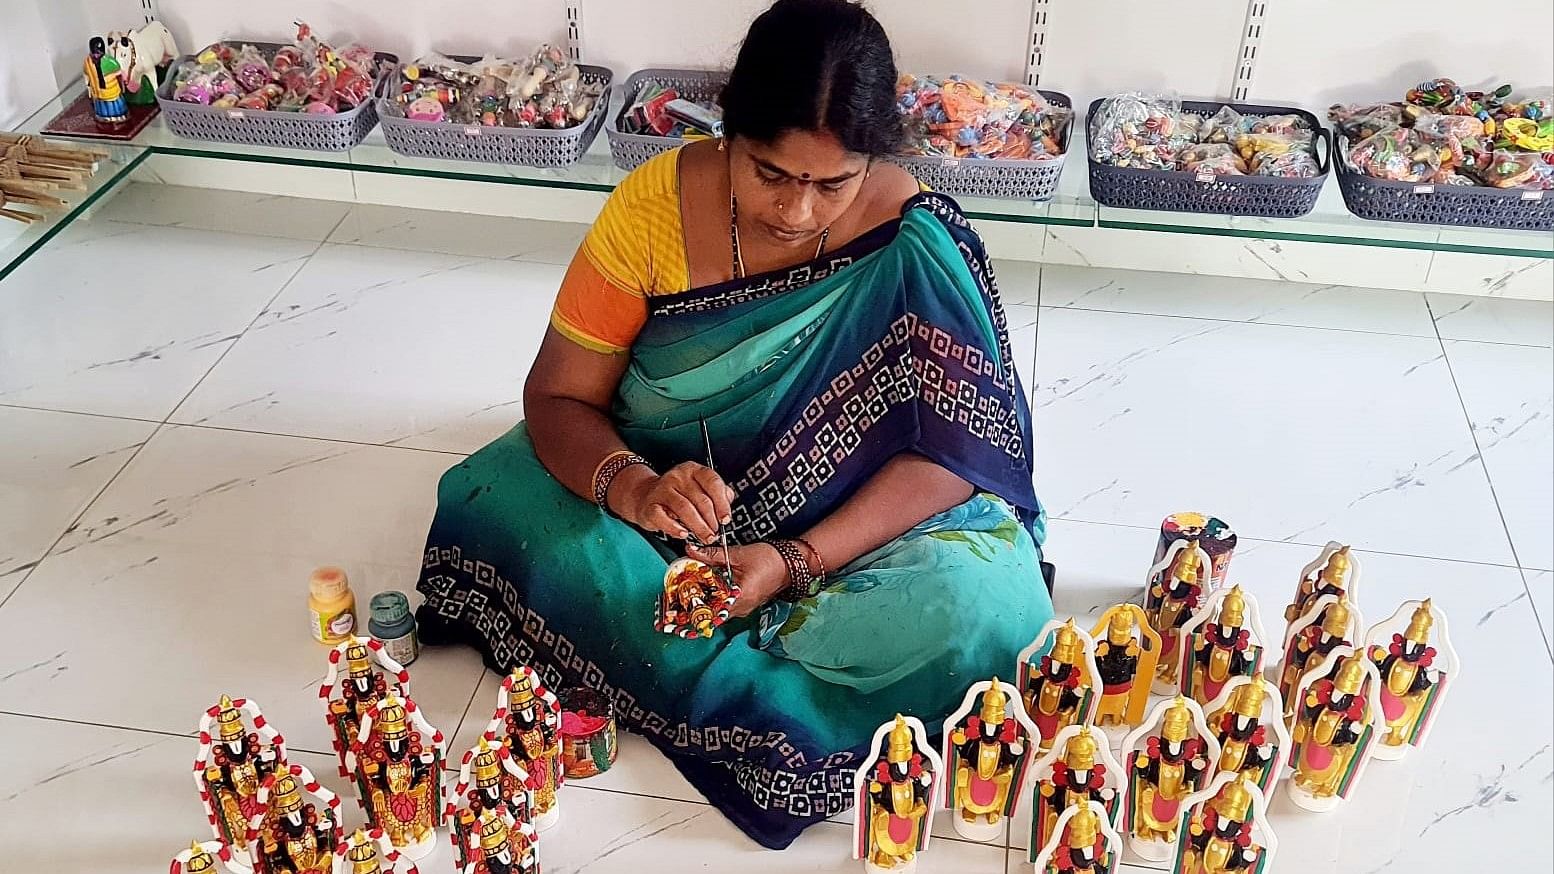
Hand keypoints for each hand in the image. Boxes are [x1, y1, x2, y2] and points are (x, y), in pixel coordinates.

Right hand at [610, 462, 734, 542]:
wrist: (644, 496)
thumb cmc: (677, 495)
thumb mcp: (698, 488)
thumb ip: (716, 493)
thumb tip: (728, 501)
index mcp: (693, 470)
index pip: (712, 482)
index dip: (722, 503)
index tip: (725, 519)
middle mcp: (677, 477)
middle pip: (700, 499)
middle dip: (711, 520)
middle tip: (716, 533)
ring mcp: (662, 490)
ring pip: (685, 509)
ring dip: (699, 527)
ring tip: (705, 537)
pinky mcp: (650, 505)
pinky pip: (664, 518)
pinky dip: (676, 528)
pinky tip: (684, 534)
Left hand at [686, 542, 788, 617]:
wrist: (791, 563)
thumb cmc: (769, 560)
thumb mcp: (738, 555)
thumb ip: (712, 555)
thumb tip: (690, 550)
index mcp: (739, 599)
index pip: (710, 613)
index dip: (692, 612)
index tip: (677, 610)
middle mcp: (741, 609)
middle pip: (711, 614)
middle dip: (694, 607)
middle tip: (678, 599)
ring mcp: (744, 608)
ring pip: (718, 611)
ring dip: (704, 603)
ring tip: (688, 593)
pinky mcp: (746, 603)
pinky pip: (726, 606)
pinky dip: (714, 600)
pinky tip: (705, 590)